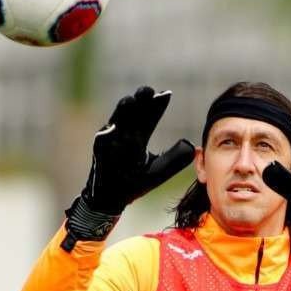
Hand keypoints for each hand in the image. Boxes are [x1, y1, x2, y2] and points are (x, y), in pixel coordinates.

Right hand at [63, 86, 193, 248]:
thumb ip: (175, 158)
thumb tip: (191, 144)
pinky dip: (106, 135)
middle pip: (133, 113)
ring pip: (116, 121)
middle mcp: (124, 136)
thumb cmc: (135, 183)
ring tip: (130, 101)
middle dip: (140, 101)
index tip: (166, 94)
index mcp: (139, 137)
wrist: (113, 199)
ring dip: (122, 111)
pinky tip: (112, 128)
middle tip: (148, 91)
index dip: (157, 105)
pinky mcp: (100, 154)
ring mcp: (110, 143)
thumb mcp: (160, 170)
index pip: (149, 117)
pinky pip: (101, 143)